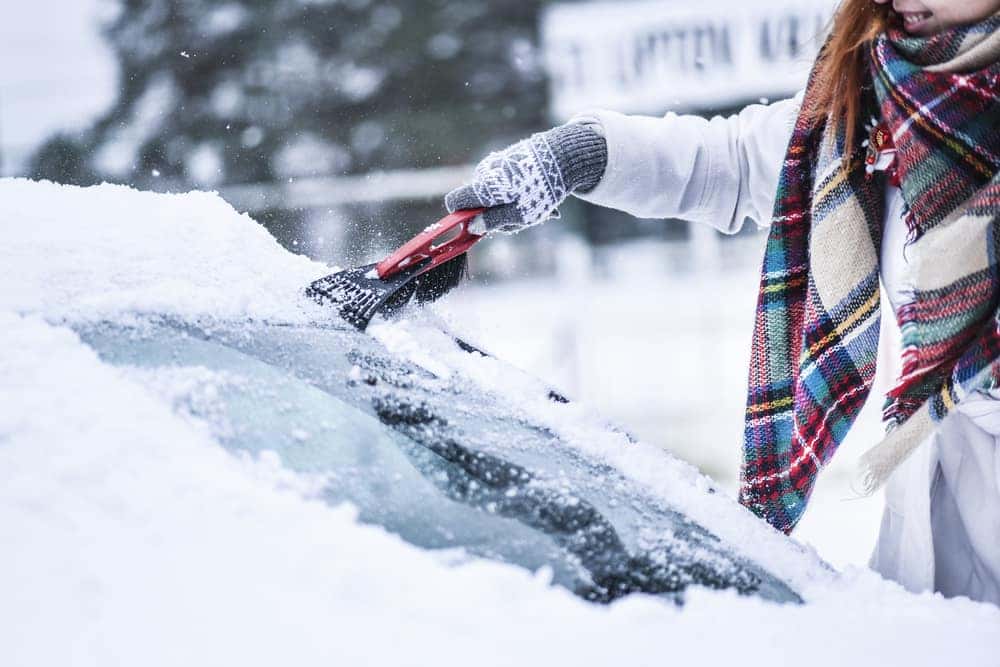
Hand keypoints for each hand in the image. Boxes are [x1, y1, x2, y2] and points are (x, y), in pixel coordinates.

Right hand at [445, 122, 606, 233]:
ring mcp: (495, 163)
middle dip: (493, 214)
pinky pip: (504, 182)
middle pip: (477, 201)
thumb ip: (493, 222)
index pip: (454, 202)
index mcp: (483, 187)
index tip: (477, 226)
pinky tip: (536, 192)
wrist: (563, 157)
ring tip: (535, 204)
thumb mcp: (519, 215)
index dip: (461, 217)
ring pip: (493, 193)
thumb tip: (473, 227)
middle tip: (522, 219)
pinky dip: (516, 191)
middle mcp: (484, 173)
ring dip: (509, 204)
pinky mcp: (507, 158)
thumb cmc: (540, 190)